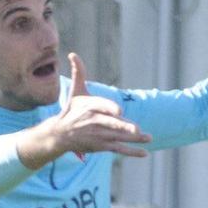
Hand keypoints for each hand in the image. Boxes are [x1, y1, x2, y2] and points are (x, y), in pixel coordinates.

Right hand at [24, 54, 150, 163]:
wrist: (60, 134)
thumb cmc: (71, 110)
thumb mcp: (75, 91)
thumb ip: (79, 73)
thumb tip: (73, 54)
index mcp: (90, 107)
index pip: (101, 107)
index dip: (110, 109)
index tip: (119, 112)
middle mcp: (95, 122)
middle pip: (112, 124)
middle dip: (123, 127)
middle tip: (136, 129)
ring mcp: (99, 135)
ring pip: (118, 137)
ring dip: (133, 139)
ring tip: (148, 138)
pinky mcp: (102, 146)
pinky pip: (119, 149)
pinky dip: (131, 152)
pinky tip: (144, 153)